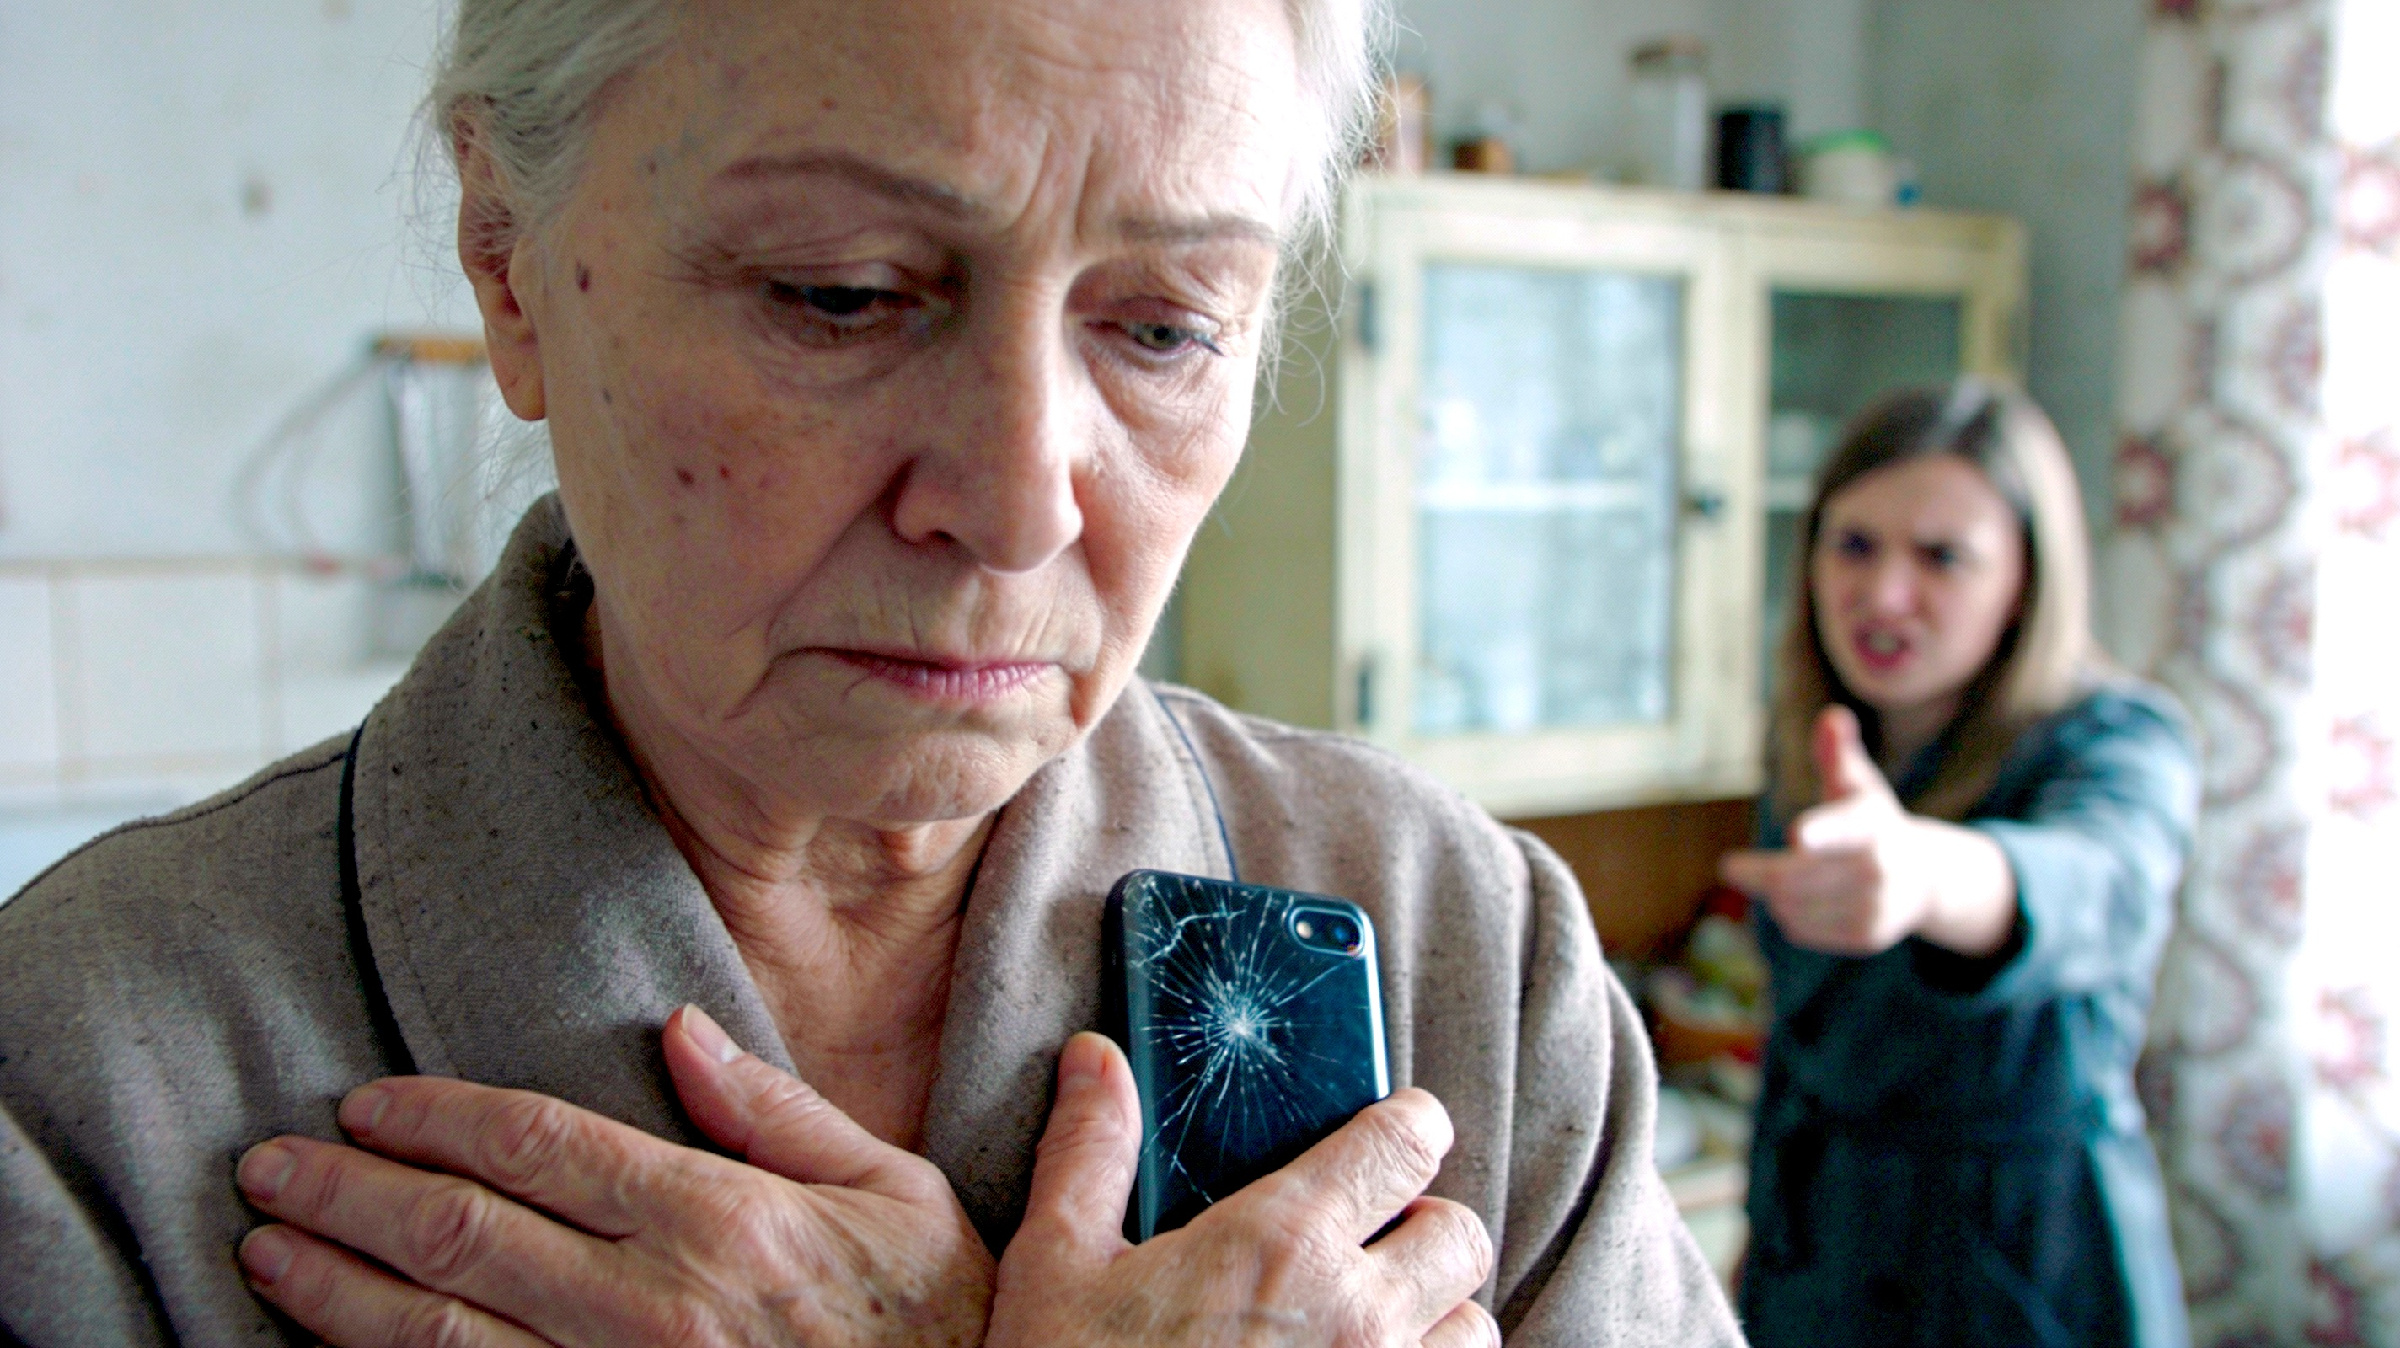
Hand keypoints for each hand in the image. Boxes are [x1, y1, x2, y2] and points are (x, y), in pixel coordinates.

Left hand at [234, 1005, 992, 1346]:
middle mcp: (652, 1306)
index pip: (541, 1147)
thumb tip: (674, 1030)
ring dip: (339, 1288)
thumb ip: (775, 1112)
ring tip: (269, 1250)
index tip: (369, 1102)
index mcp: (721, 1221)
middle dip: (350, 1193)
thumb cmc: (934, 1318)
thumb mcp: (894, 1191)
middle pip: (463, 1233)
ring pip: (439, 1334)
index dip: (437, 1118)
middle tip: (273, 1165)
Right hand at [985, 1032, 1498, 1347]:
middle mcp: (1357, 1315)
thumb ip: (1089, 1153)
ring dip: (1433, 1313)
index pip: (1407, 1142)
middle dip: (1424, 1223)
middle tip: (1369, 1237)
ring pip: (1471, 1326)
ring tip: (1366, 1318)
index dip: (1408, 1123)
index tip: (1391, 1127)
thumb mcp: (1056, 1267)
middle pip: (1461, 1234)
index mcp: (1283, 1242)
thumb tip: (1096, 1057)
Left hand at [1720, 705, 2011, 957]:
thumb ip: (1837, 753)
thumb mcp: (1856, 785)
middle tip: (1733, 867)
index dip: (1820, 832)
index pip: (1843, 828)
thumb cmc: (1871, 822)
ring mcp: (1875, 906)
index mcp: (1870, 824)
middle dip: (1755, 873)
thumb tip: (1833, 716)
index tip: (1797, 836)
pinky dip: (1790, 917)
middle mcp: (1879, 867)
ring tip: (1783, 879)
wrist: (1923, 878)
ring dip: (1773, 895)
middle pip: (1791, 878)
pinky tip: (1804, 902)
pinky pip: (1801, 930)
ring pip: (1791, 907)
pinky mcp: (1865, 937)